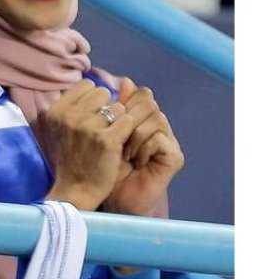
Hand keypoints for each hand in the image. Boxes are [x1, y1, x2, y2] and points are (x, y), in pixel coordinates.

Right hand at [41, 79, 156, 210]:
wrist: (75, 190)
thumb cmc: (70, 158)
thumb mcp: (61, 128)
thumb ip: (74, 105)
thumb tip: (95, 83)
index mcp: (56, 111)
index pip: (86, 85)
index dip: (94, 100)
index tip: (92, 116)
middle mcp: (70, 116)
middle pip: (103, 93)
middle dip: (107, 108)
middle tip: (103, 128)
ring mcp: (88, 127)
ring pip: (118, 107)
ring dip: (119, 120)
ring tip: (111, 137)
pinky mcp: (107, 140)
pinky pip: (128, 121)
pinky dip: (128, 131)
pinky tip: (120, 144)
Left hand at [102, 78, 184, 216]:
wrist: (113, 198)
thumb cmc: (105, 167)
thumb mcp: (105, 134)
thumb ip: (113, 110)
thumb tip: (125, 79)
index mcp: (142, 119)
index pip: (140, 95)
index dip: (124, 102)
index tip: (108, 120)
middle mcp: (159, 127)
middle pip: (149, 103)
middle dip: (128, 118)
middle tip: (116, 138)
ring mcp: (169, 141)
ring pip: (156, 117)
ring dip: (135, 135)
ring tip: (124, 153)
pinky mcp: (174, 157)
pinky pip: (159, 138)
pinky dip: (143, 148)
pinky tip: (134, 161)